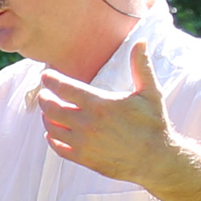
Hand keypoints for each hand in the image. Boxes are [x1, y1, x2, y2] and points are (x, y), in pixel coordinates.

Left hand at [36, 41, 182, 185]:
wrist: (156, 159)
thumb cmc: (154, 124)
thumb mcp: (151, 92)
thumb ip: (141, 66)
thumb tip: (141, 41)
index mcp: (100, 104)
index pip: (64, 88)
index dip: (51, 80)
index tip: (46, 76)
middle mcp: (87, 123)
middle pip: (51, 107)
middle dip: (44, 97)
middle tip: (44, 93)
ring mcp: (83, 143)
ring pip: (51, 127)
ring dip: (46, 117)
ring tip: (48, 110)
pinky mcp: (83, 158)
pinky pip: (57, 147)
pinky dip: (51, 138)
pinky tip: (53, 132)